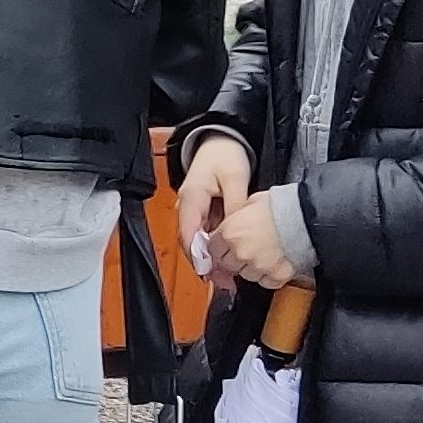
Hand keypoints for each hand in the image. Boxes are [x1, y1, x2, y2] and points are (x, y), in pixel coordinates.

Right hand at [176, 133, 250, 267]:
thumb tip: (233, 231)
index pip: (188, 233)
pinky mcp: (202, 211)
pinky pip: (205, 234)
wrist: (221, 140)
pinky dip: (215, 247)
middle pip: (191, 242)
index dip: (197, 255)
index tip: (209, 273)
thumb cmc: (225, 154)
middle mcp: (187, 206)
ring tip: (228, 276)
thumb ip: (234, 206)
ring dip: (211, 258)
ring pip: (198, 240)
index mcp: (191, 197)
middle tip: (224, 282)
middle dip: (206, 263)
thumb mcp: (235, 178)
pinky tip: (228, 258)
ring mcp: (193, 209)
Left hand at [213, 191, 299, 291]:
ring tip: (265, 254)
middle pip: (227, 264)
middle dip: (234, 258)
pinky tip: (274, 263)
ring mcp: (257, 266)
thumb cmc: (282, 206)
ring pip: (245, 275)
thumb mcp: (251, 202)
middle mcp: (241, 252)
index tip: (225, 247)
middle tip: (248, 249)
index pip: (213, 248)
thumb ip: (236, 217)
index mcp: (230, 232)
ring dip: (251, 268)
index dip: (220, 247)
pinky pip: (265, 282)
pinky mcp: (275, 276)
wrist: (307, 216)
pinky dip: (269, 276)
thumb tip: (233, 222)